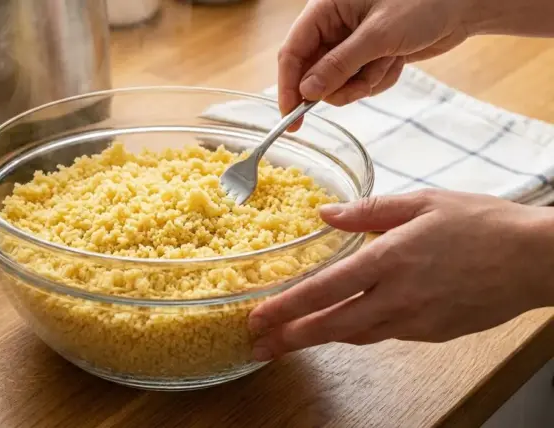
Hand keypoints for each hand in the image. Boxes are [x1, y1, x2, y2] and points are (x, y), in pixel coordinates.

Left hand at [248, 190, 553, 360]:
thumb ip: (368, 211)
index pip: (325, 289)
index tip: (258, 317)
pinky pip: (383, 335)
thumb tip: (324, 213)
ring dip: (319, 338)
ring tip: (288, 341)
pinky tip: (342, 326)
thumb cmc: (481, 223)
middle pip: (331, 325)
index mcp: (390, 259)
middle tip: (257, 346)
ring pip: (355, 335)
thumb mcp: (422, 202)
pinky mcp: (432, 334)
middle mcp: (398, 297)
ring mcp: (416, 321)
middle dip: (290, 338)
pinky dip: (356, 332)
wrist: (535, 260)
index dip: (286, 306)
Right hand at [279, 0, 473, 119]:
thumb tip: (307, 92)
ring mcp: (350, 42)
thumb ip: (339, 65)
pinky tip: (397, 61)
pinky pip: (360, 82)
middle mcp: (333, 26)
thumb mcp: (378, 35)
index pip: (292, 52)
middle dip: (338, 86)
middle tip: (361, 87)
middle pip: (313, 73)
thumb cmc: (424, 3)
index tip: (291, 118)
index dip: (289, 87)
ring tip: (389, 62)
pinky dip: (378, 79)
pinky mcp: (367, 55)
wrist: (465, 5)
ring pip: (338, 83)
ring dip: (363, 83)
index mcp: (325, 9)